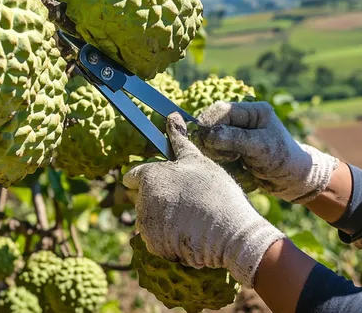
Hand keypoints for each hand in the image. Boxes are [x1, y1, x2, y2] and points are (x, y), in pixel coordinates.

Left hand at [122, 113, 285, 287]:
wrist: (229, 232)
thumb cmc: (215, 192)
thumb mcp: (197, 160)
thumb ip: (179, 140)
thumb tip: (172, 116)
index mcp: (150, 176)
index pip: (132, 176)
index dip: (144, 177)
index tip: (162, 181)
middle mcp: (142, 200)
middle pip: (143, 198)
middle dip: (159, 197)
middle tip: (187, 200)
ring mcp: (146, 225)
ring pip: (150, 218)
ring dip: (164, 217)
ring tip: (192, 216)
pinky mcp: (154, 246)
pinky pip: (157, 238)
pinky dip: (168, 237)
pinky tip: (190, 232)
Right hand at [194, 101, 339, 203]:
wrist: (292, 179)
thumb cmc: (281, 160)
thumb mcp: (259, 147)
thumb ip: (234, 139)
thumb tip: (208, 134)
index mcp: (252, 111)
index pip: (221, 110)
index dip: (209, 124)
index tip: (207, 142)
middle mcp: (243, 119)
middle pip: (212, 122)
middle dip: (211, 139)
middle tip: (224, 156)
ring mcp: (237, 133)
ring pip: (210, 136)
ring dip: (214, 150)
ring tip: (231, 160)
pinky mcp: (233, 147)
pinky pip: (215, 148)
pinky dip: (218, 156)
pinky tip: (230, 163)